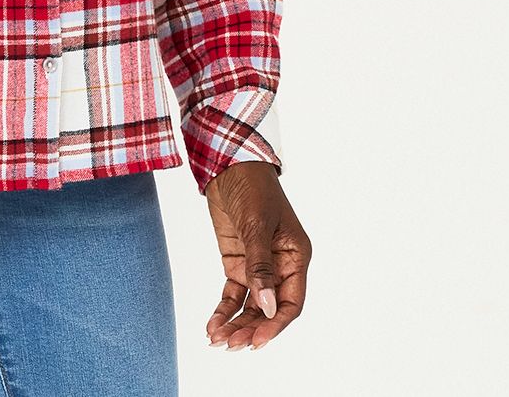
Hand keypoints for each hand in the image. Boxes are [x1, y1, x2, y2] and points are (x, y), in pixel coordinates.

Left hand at [202, 161, 310, 350]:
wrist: (228, 163)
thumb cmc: (252, 187)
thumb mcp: (257, 224)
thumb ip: (260, 265)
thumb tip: (266, 307)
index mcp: (296, 257)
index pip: (290, 303)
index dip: (274, 325)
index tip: (256, 343)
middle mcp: (279, 266)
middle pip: (268, 309)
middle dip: (250, 329)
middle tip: (229, 345)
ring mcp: (257, 265)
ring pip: (250, 305)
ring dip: (235, 324)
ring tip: (217, 342)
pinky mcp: (237, 261)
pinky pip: (233, 293)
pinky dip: (223, 310)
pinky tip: (212, 325)